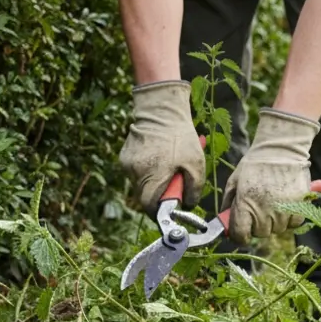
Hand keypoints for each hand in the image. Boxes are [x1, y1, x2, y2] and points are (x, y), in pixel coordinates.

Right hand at [119, 81, 205, 212]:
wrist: (161, 110)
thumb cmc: (180, 137)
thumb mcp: (196, 164)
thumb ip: (193, 189)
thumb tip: (188, 204)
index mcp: (151, 176)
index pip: (149, 206)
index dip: (159, 211)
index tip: (170, 207)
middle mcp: (135, 172)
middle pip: (144, 195)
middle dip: (159, 194)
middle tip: (173, 182)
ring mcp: (127, 164)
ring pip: (140, 183)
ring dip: (153, 180)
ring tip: (167, 165)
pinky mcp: (124, 156)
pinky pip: (136, 171)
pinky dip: (148, 169)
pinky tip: (159, 156)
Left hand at [221, 108, 318, 244]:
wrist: (281, 149)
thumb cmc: (255, 164)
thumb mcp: (234, 181)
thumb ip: (229, 203)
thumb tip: (225, 224)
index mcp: (245, 203)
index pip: (240, 234)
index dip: (239, 235)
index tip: (240, 231)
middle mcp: (264, 210)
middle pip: (260, 233)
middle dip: (257, 225)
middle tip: (258, 210)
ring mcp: (283, 209)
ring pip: (277, 229)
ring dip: (274, 221)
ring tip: (272, 202)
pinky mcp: (300, 205)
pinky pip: (293, 223)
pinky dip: (290, 217)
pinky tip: (286, 204)